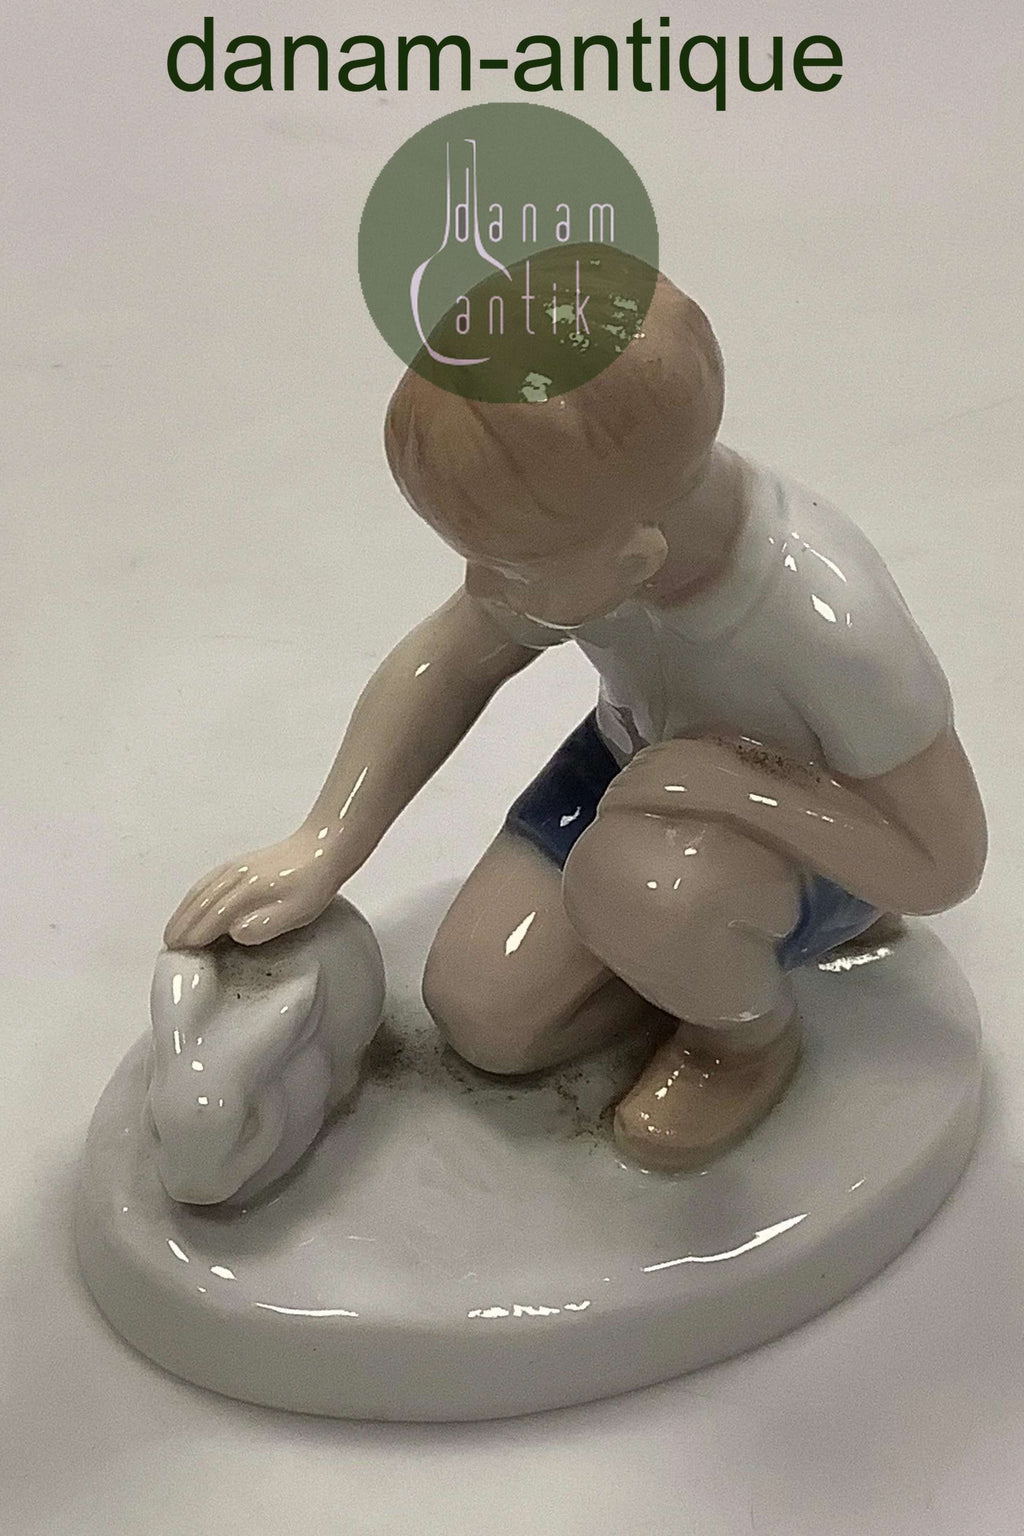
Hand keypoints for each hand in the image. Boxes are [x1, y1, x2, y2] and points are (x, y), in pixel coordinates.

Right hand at [164, 825, 345, 948]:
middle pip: (199, 904)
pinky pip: (207, 881)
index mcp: (247, 892)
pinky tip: (193, 903)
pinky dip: (193, 895)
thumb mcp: (297, 912)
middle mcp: (235, 877)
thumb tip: (235, 933)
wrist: (323, 846)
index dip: (194, 937)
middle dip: (181, 926)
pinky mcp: (239, 864)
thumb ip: (265, 925)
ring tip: (174, 930)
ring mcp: (235, 868)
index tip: (180, 954)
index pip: (211, 919)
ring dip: (183, 911)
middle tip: (168, 947)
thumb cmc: (314, 882)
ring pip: (200, 891)